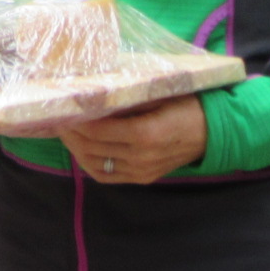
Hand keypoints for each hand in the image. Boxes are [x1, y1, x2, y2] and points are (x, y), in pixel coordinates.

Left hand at [58, 96, 207, 184]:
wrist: (212, 132)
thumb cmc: (185, 105)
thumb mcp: (158, 94)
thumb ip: (126, 97)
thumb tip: (92, 92)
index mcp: (145, 133)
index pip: (97, 129)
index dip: (76, 120)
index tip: (62, 107)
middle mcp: (141, 156)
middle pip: (92, 146)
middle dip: (70, 132)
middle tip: (56, 117)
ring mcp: (141, 171)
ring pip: (95, 163)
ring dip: (75, 148)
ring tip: (65, 131)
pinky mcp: (142, 178)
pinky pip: (106, 175)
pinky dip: (88, 163)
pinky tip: (80, 149)